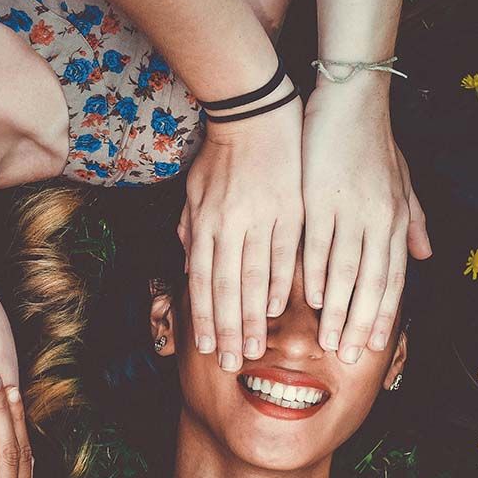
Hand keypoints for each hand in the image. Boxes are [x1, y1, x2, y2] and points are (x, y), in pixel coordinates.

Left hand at [179, 91, 303, 371]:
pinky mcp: (288, 210)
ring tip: (255, 348)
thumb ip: (191, 231)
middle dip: (228, 329)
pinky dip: (280, 283)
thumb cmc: (220, 156)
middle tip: (232, 363)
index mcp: (204, 223)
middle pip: (226, 288)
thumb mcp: (194, 193)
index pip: (201, 281)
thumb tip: (189, 269)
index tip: (206, 347)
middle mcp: (228, 225)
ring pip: (254, 278)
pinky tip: (278, 310)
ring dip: (254, 317)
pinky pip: (284, 254)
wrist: (254, 115)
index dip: (203, 317)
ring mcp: (260, 218)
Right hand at [300, 81, 431, 363]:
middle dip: (361, 323)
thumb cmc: (375, 142)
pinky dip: (313, 274)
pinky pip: (317, 244)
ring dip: (337, 309)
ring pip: (345, 270)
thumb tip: (427, 256)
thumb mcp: (402, 181)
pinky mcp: (321, 198)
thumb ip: (414, 221)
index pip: (394, 277)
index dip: (385, 313)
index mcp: (395, 219)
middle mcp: (378, 220)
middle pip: (371, 282)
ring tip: (327, 340)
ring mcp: (350, 210)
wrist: (352, 102)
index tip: (376, 345)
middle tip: (349, 356)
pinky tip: (307, 299)